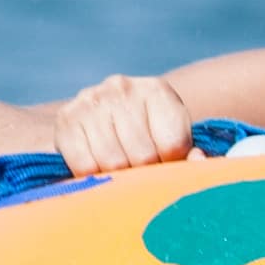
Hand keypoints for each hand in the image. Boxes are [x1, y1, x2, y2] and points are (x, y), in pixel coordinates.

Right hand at [49, 72, 197, 174]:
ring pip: (114, 163)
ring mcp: (91, 100)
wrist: (102, 120)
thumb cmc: (147, 135)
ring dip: (118, 176)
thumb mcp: (174, 140)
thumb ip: (190, 155)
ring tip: (120, 168)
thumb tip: (198, 160)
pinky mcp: (66, 118)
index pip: (174, 145)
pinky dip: (92, 175)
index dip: (172, 166)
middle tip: (139, 170)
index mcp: (157, 90)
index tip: (164, 163)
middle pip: (144, 156)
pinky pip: (85, 165)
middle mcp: (122, 87)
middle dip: (144, 173)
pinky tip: (98, 165)